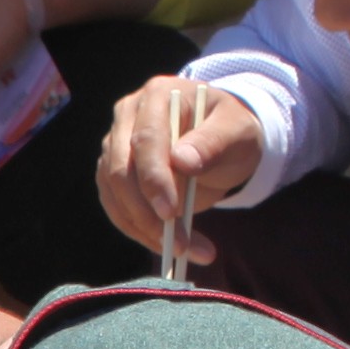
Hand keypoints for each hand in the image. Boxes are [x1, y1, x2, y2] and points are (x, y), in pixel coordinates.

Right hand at [100, 76, 263, 259]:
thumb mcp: (236, 131)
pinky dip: (140, 232)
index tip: (171, 213)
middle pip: (120, 171)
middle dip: (146, 213)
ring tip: (183, 252)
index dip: (154, 179)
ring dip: (144, 229)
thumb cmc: (231, 131)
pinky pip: (117, 209)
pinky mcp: (113, 175)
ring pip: (114, 195)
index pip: (145, 140)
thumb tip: (183, 161)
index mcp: (157, 96)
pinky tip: (167, 247)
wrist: (223, 141)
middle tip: (178, 244)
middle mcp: (127, 118)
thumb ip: (213, 141)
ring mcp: (115, 146)